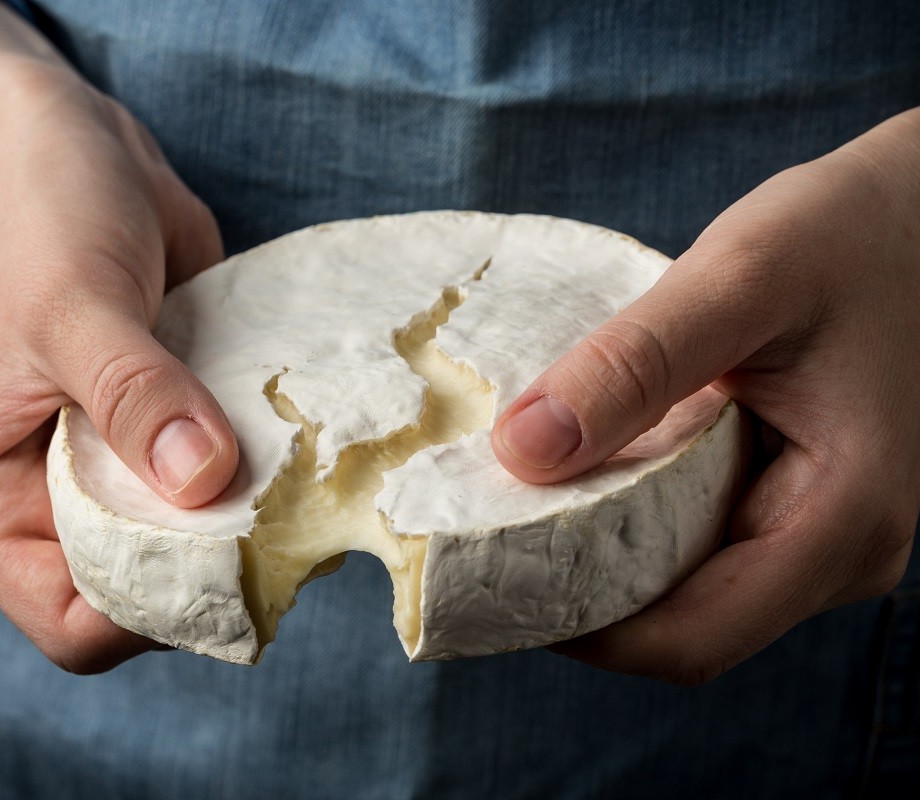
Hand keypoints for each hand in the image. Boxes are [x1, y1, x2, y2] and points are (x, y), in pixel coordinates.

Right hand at [0, 0, 238, 673]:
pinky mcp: (168, 434)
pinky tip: (300, 441)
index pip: (72, 621)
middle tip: (284, 514)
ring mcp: (115, 472)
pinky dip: (263, 475)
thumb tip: (204, 481)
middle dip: (212, 570)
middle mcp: (50, 503)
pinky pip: (222, 485)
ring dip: (249, 522)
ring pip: (193, 546)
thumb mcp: (77, 305)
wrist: (72, 150)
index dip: (149, 609)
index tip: (227, 553)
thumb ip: (135, 397)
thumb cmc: (43, 220)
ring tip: (300, 475)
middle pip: (144, 594)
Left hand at [492, 109, 919, 683]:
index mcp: (843, 520)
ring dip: (603, 563)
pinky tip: (582, 478)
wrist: (919, 211)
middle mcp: (843, 552)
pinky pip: (703, 545)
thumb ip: (633, 363)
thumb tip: (522, 450)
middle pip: (686, 627)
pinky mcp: (797, 504)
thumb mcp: (740, 278)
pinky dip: (634, 526)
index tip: (491, 581)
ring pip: (691, 592)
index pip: (692, 638)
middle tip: (485, 544)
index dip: (582, 630)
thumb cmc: (848, 233)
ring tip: (518, 510)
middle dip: (581, 599)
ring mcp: (822, 535)